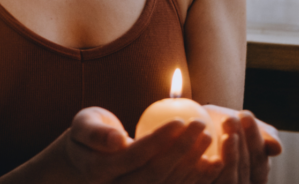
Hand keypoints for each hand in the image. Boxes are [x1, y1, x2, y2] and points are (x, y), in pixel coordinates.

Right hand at [62, 106, 223, 183]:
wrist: (87, 161)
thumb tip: (117, 139)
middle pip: (156, 174)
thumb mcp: (83, 126)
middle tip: (201, 126)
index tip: (180, 120)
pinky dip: (196, 178)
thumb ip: (97, 133)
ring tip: (209, 137)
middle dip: (182, 150)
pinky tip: (215, 162)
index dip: (160, 140)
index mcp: (101, 171)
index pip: (136, 157)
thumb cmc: (88, 134)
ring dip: (193, 164)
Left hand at [202, 106, 281, 183]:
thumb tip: (277, 149)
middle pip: (244, 168)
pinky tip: (206, 150)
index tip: (245, 114)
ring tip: (223, 133)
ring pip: (229, 178)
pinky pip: (208, 182)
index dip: (254, 137)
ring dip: (227, 153)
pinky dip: (208, 167)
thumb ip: (266, 137)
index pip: (259, 160)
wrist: (201, 126)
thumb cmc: (231, 125)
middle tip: (230, 118)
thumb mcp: (249, 126)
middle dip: (239, 141)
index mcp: (258, 177)